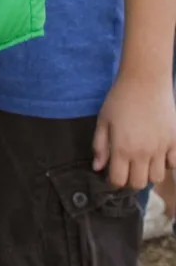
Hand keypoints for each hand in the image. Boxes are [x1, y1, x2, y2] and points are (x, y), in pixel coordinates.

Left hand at [93, 71, 175, 189]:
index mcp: (122, 148)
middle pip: (139, 184)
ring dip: (148, 174)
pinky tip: (159, 154)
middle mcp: (143, 153)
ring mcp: (161, 149)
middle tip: (127, 169)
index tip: (112, 175)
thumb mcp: (103, 120)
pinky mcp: (175, 142)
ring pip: (157, 178)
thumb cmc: (120, 99)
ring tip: (142, 162)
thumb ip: (100, 145)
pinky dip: (167, 164)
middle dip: (130, 180)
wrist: (145, 81)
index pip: (119, 180)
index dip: (113, 181)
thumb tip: (97, 167)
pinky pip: (174, 164)